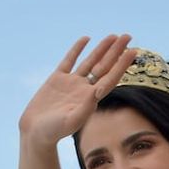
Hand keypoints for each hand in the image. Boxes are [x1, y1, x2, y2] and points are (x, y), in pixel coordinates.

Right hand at [18, 34, 137, 145]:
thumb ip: (84, 108)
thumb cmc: (54, 131)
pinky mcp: (56, 79)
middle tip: (127, 36)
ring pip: (90, 62)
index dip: (122, 65)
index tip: (133, 51)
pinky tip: (86, 39)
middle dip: (116, 52)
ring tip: (113, 36)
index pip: (111, 78)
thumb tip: (96, 94)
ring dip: (102, 49)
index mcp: (91, 99)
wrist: (35, 132)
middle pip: (104, 67)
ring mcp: (71, 83)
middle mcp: (84, 89)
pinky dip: (77, 49)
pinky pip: (69, 60)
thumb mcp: (71, 121)